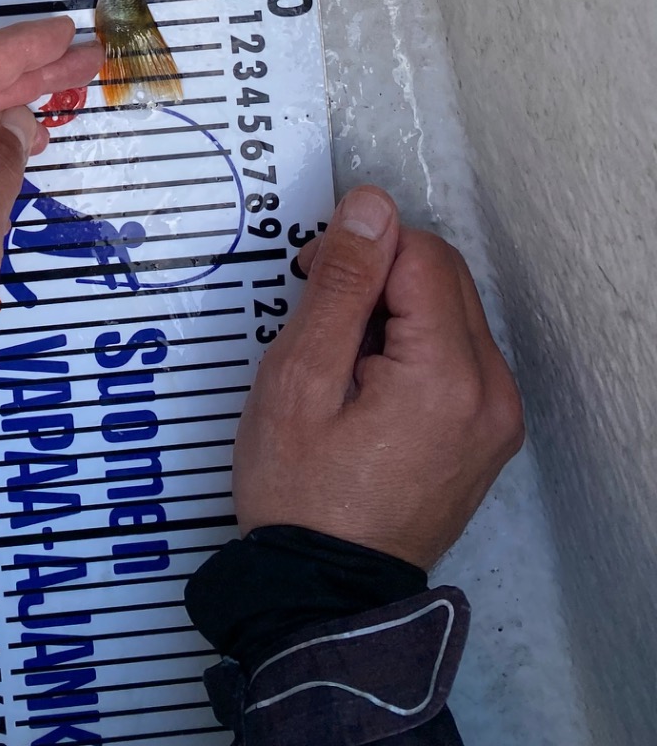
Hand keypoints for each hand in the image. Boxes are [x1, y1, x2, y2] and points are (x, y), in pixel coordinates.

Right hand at [234, 185, 524, 568]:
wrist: (323, 591)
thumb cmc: (300, 492)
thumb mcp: (300, 376)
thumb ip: (342, 284)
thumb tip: (370, 207)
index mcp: (449, 376)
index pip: (420, 253)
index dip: (359, 251)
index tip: (311, 281)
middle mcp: (492, 392)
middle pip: (444, 275)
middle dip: (379, 276)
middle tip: (319, 315)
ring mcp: (497, 417)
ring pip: (451, 308)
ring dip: (395, 309)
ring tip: (340, 359)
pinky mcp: (488, 432)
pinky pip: (457, 352)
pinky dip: (413, 345)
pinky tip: (367, 382)